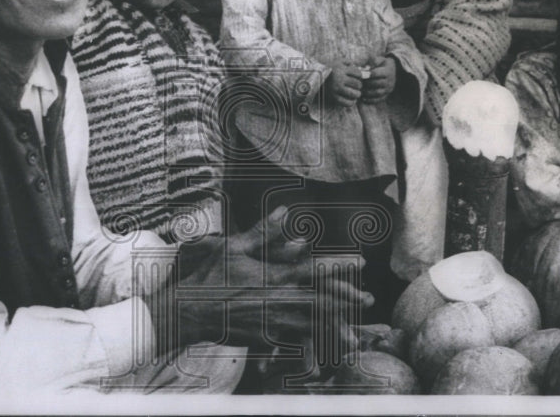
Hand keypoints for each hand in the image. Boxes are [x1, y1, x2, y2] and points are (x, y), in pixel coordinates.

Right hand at [155, 206, 372, 351]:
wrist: (191, 311)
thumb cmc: (210, 276)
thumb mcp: (234, 246)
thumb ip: (263, 232)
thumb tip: (284, 211)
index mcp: (274, 275)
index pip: (315, 269)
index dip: (340, 266)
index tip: (361, 262)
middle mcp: (278, 300)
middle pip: (322, 301)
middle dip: (347, 300)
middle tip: (368, 300)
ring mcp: (273, 322)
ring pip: (312, 325)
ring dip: (336, 326)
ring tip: (357, 332)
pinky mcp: (265, 337)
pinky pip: (294, 342)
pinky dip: (312, 344)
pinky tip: (325, 347)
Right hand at [326, 63, 363, 106]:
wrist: (314, 79)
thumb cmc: (329, 70)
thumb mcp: (337, 62)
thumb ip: (348, 62)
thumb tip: (360, 68)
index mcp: (340, 69)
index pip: (358, 74)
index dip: (359, 76)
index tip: (356, 77)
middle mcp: (339, 79)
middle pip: (358, 84)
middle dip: (359, 85)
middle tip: (356, 85)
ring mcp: (336, 90)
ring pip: (355, 94)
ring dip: (357, 94)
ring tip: (354, 92)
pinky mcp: (334, 98)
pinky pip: (348, 103)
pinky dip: (352, 102)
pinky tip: (350, 98)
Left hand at [361, 56, 396, 102]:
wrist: (394, 71)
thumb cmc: (382, 64)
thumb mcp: (379, 59)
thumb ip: (369, 59)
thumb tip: (358, 63)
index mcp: (388, 71)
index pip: (376, 73)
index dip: (366, 74)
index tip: (359, 74)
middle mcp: (390, 81)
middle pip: (376, 83)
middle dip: (366, 83)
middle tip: (357, 83)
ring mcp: (388, 89)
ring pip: (377, 92)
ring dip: (367, 92)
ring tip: (359, 90)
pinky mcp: (386, 95)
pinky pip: (378, 99)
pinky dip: (370, 100)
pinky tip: (363, 98)